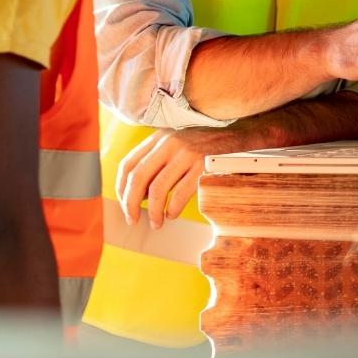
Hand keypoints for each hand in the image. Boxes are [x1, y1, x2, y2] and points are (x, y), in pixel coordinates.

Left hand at [116, 124, 258, 228]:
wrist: (236, 134)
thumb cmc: (203, 144)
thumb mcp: (175, 143)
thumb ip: (156, 160)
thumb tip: (138, 194)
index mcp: (158, 138)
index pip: (128, 164)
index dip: (121, 188)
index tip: (124, 204)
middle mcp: (169, 143)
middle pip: (138, 177)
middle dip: (130, 203)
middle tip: (132, 219)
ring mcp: (186, 154)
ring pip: (157, 189)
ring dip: (152, 211)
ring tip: (156, 222)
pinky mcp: (202, 166)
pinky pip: (180, 193)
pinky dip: (172, 209)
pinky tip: (172, 214)